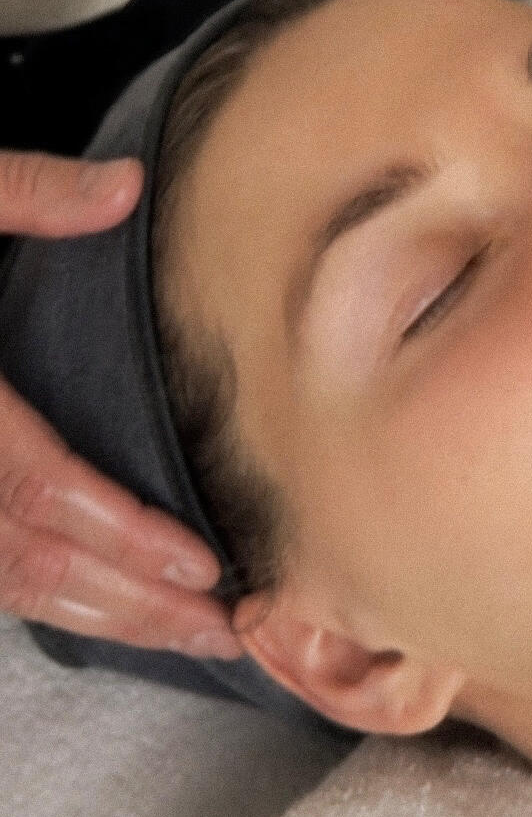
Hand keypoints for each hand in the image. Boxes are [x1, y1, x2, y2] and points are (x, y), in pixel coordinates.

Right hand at [0, 151, 241, 657]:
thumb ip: (22, 192)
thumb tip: (128, 185)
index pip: (35, 481)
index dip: (118, 530)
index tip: (198, 563)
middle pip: (27, 559)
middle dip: (130, 602)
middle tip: (225, 629)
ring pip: (1, 585)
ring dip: (97, 615)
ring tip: (186, 631)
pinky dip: (45, 598)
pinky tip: (106, 606)